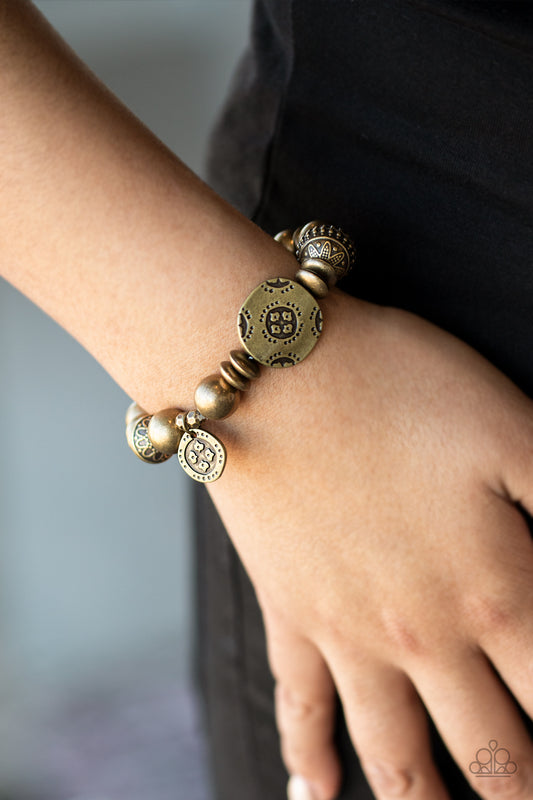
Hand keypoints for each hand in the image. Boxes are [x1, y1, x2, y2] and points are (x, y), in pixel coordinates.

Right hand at [207, 290, 532, 799]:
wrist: (273, 373)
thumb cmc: (395, 386)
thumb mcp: (515, 429)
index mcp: (493, 590)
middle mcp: (422, 636)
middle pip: (492, 752)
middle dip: (519, 786)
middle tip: (524, 797)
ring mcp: (347, 634)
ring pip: (399, 757)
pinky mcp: (289, 612)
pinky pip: (298, 704)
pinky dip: (308, 758)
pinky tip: (316, 792)